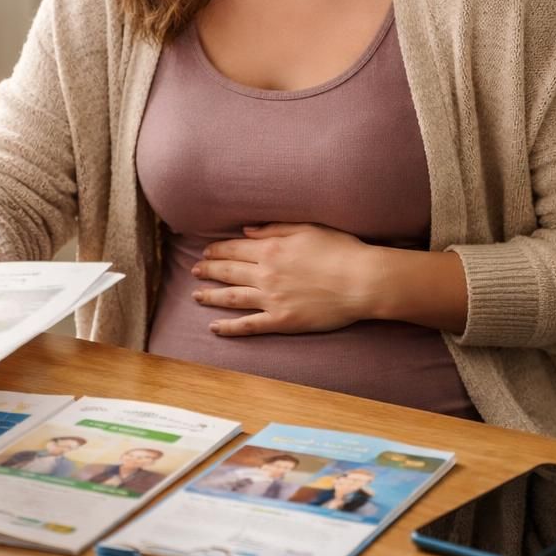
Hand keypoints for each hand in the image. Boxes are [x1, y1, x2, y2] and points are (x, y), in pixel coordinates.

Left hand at [190, 223, 378, 336]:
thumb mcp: (307, 228)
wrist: (361, 281)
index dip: (218, 250)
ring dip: (211, 296)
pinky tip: (214, 328)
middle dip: (208, 270)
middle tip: (194, 270)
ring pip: (232, 297)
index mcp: (271, 249)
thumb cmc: (341, 250)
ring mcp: (272, 299)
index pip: (235, 248)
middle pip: (228, 271)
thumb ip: (274, 228)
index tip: (206, 251)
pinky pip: (249, 325)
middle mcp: (266, 274)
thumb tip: (246, 230)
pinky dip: (229, 327)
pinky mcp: (282, 321)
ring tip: (196, 296)